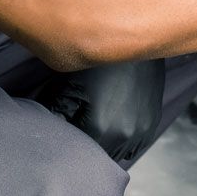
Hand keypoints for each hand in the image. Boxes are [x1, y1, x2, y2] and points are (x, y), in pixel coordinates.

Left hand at [33, 58, 167, 166]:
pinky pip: (136, 146)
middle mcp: (124, 135)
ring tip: (99, 123)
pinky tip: (115, 122)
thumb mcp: (67, 84)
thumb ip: (54, 113)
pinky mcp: (152, 123)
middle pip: (98, 155)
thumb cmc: (98, 60)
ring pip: (118, 153)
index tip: (64, 131)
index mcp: (99, 128)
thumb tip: (44, 131)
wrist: (134, 40)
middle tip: (80, 127)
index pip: (76, 152)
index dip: (68, 142)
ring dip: (107, 144)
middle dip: (87, 145)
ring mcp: (141, 130)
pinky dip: (124, 140)